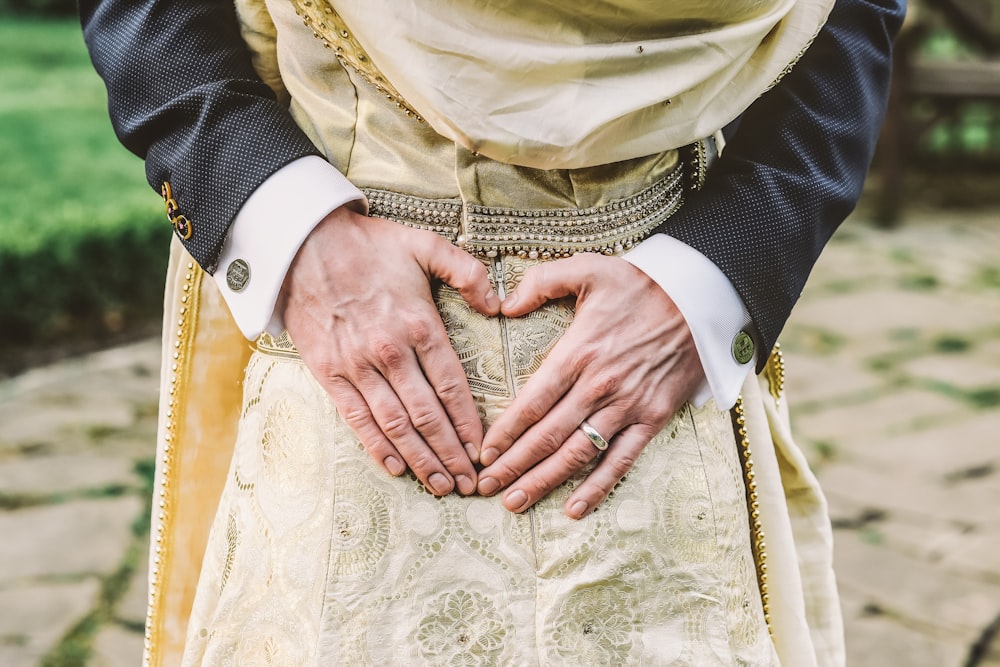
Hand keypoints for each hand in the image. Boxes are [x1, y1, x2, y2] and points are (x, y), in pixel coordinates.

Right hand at [280, 207, 499, 495]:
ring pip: (394, 424)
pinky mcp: (328, 372)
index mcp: (418, 324)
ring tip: (439, 485)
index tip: (483, 451)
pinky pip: (356, 417)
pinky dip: (376, 446)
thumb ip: (468, 272)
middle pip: (427, 415)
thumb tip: (498, 305)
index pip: (452, 386)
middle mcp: (390, 351)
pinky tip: (395, 468)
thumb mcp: (426, 244)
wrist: (303, 242)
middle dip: (450, 454)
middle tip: (468, 484)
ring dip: (419, 459)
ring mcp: (356, 365)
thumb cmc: (368, 244)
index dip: (469, 424)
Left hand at [476, 253, 703, 517]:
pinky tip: (574, 509)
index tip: (483, 453)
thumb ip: (540, 282)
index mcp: (579, 352)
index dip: (506, 432)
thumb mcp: (587, 267)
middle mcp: (600, 385)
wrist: (702, 296)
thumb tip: (503, 305)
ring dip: (544, 481)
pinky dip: (598, 487)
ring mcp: (628, 405)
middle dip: (513, 465)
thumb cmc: (640, 282)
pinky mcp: (653, 418)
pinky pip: (622, 460)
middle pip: (548, 436)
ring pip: (579, 454)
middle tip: (485, 487)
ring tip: (515, 502)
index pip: (533, 402)